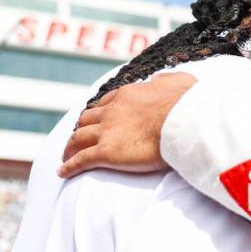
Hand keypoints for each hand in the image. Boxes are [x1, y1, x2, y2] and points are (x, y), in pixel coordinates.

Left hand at [58, 72, 195, 178]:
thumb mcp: (178, 82)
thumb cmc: (187, 104)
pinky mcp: (106, 152)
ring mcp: (106, 132)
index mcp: (127, 95)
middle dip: (80, 129)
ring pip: (78, 139)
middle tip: (77, 138)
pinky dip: (69, 166)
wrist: (184, 122)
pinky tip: (63, 172)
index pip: (105, 103)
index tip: (97, 120)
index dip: (99, 113)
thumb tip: (159, 79)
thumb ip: (167, 80)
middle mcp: (112, 112)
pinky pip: (81, 160)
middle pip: (86, 120)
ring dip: (70, 147)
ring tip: (66, 156)